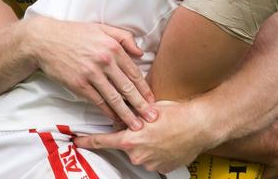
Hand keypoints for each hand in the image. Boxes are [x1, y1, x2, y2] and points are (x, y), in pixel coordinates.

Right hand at [30, 17, 157, 129]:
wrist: (46, 40)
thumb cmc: (75, 33)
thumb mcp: (102, 28)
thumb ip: (123, 37)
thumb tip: (140, 52)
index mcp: (113, 47)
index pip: (134, 72)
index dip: (145, 88)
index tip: (153, 100)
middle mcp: (105, 61)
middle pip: (127, 88)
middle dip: (141, 105)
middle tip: (152, 118)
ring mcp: (91, 74)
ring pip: (114, 98)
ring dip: (126, 114)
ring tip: (136, 126)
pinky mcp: (79, 84)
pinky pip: (97, 101)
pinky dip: (107, 112)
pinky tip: (114, 119)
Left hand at [74, 100, 212, 172]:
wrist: (200, 126)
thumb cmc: (176, 114)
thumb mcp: (149, 108)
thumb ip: (130, 113)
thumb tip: (119, 114)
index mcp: (131, 138)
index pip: (103, 141)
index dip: (88, 141)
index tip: (77, 141)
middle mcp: (137, 154)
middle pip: (126, 145)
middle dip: (133, 137)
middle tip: (149, 126)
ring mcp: (150, 164)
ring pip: (141, 153)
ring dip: (147, 145)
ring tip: (164, 132)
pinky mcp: (162, 168)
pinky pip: (154, 160)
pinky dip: (158, 152)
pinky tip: (169, 141)